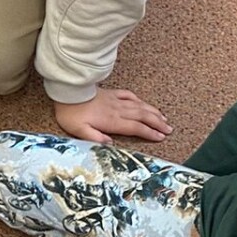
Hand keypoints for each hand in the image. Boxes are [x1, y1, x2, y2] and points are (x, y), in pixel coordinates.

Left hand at [54, 87, 169, 144]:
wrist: (67, 92)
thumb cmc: (71, 113)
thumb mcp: (79, 130)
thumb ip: (95, 138)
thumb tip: (110, 145)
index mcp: (112, 120)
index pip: (135, 127)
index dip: (149, 132)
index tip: (161, 137)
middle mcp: (117, 110)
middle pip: (142, 116)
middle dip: (158, 123)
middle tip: (169, 129)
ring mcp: (115, 100)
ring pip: (139, 106)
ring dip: (153, 112)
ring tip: (164, 118)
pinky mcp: (111, 93)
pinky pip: (129, 96)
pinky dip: (139, 100)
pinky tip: (143, 103)